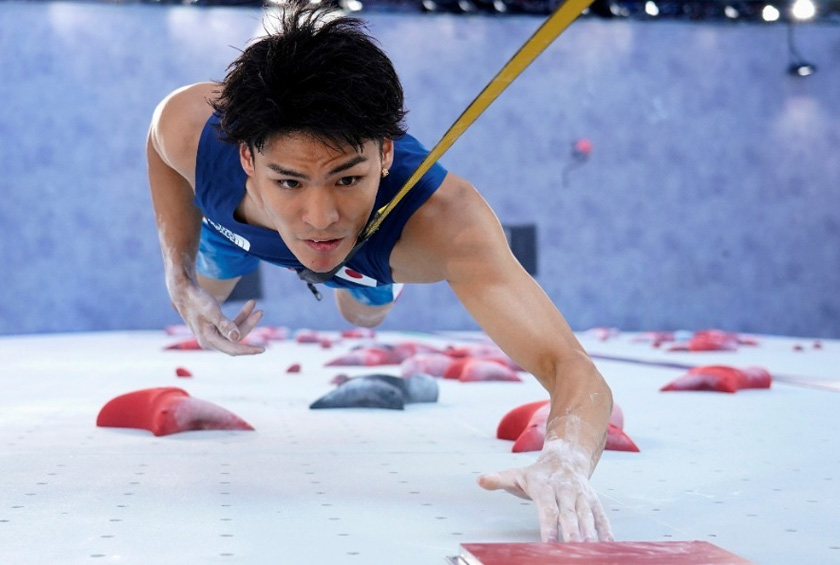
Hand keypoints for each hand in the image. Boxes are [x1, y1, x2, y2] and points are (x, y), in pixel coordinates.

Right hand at [171, 284, 264, 355]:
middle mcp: (209, 340)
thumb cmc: (197, 300)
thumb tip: (237, 338)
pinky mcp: (213, 328)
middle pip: (236, 338)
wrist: (183, 291)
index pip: (233, 348)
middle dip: (249, 325)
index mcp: (208, 339)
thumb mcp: (212, 311)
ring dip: (245, 319)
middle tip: (260, 311)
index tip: (264, 349)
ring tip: (254, 304)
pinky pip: (230, 326)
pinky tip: (248, 308)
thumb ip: (225, 325)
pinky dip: (239, 317)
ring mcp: (211, 335)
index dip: (249, 350)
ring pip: (234, 331)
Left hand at [477, 438, 613, 542]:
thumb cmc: (536, 473)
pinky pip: (601, 515)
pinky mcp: (593, 500)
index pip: (548, 510)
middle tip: (572, 552)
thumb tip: (480, 481)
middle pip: (570, 516)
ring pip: (587, 516)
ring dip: (590, 534)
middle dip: (571, 535)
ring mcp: (581, 495)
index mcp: (545, 486)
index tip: (548, 544)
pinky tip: (609, 545)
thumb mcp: (515, 474)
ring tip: (590, 551)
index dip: (549, 527)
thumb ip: (499, 479)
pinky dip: (606, 530)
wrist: (565, 457)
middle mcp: (566, 490)